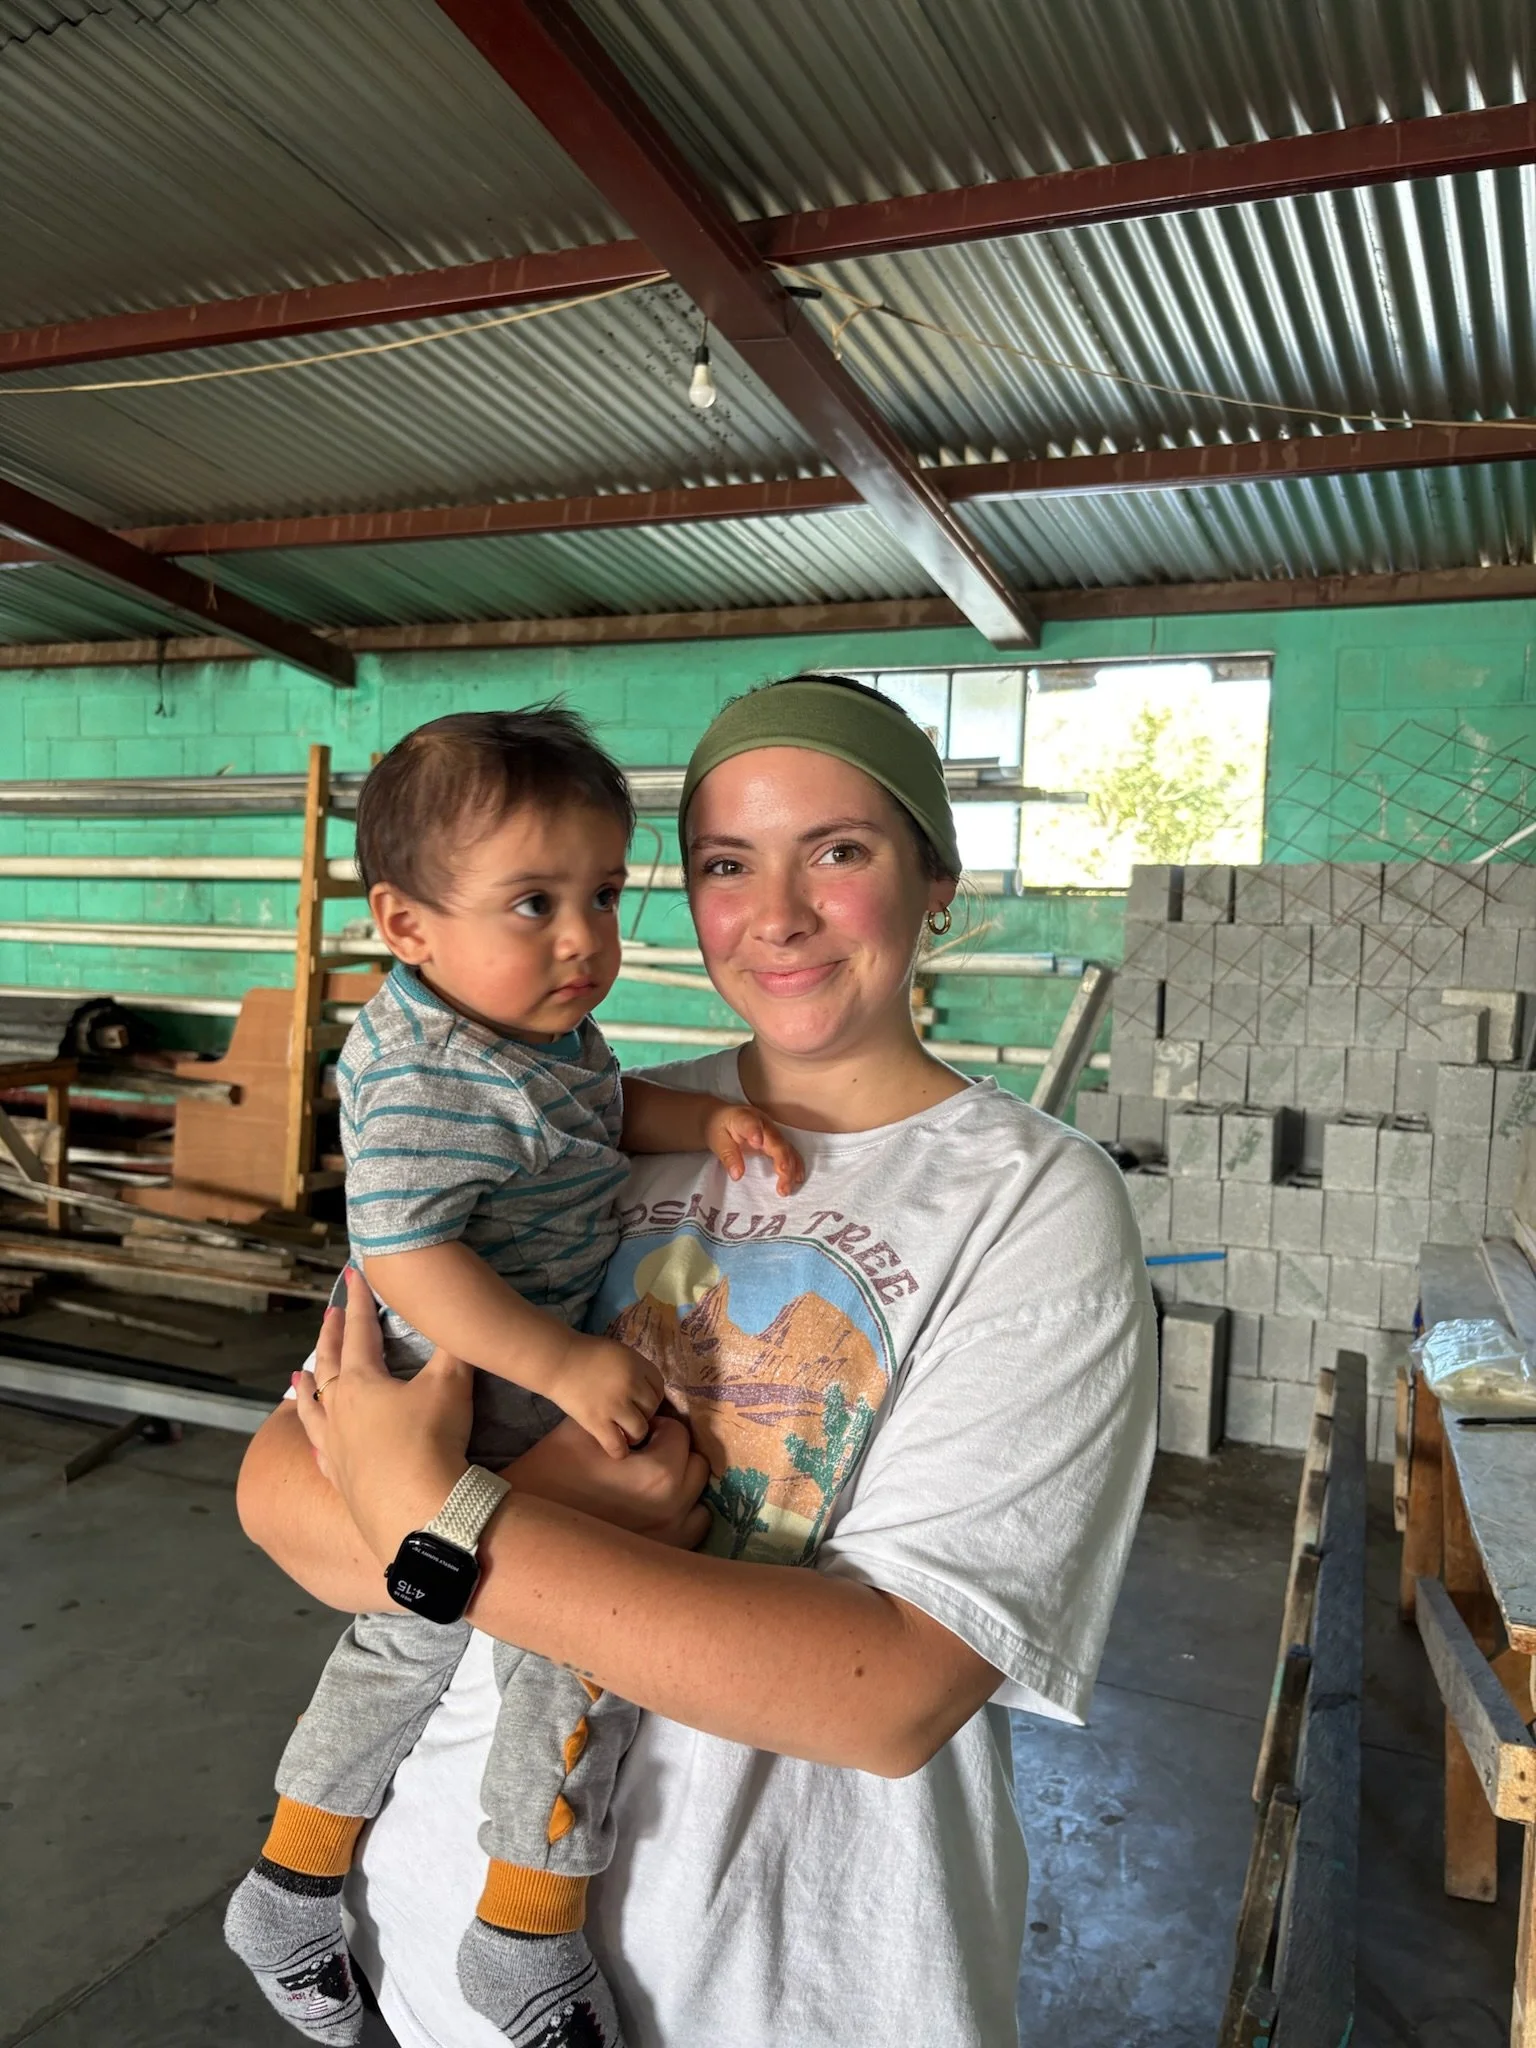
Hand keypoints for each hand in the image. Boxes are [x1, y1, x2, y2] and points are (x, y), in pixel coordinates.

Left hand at [293, 1267, 473, 1560]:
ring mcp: (334, 1449)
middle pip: (328, 1366)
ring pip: (311, 1411)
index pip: (358, 1332)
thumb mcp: (451, 1385)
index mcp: (361, 1383)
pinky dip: (315, 1441)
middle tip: (328, 1315)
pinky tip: (315, 1444)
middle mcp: (339, 1412)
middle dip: (329, 1337)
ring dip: (304, 1390)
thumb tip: (461, 1320)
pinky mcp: (340, 1481)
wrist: (418, 1510)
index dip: (358, 1302)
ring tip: (297, 1376)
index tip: (353, 1275)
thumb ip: (454, 1348)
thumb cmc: (431, 1440)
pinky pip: (320, 1454)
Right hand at [504, 1415, 710, 1548]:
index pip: (679, 1434)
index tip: (635, 1438)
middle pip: (695, 1465)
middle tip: (643, 1458)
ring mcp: (671, 1538)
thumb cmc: (552, 1470)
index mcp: (659, 1474)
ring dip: (681, 1486)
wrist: (526, 1525)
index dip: (656, 1428)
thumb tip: (647, 1412)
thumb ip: (624, 1417)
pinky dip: (680, 1515)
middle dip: (673, 1455)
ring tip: (648, 1485)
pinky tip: (650, 1510)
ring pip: (698, 1499)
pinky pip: (692, 1529)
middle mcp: (674, 1508)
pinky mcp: (663, 1556)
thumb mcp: (585, 1427)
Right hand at [549, 1334, 666, 1460]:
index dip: (651, 1395)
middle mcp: (631, 1385)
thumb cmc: (586, 1354)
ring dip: (635, 1433)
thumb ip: (635, 1369)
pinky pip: (618, 1445)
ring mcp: (615, 1405)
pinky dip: (619, 1450)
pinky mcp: (598, 1422)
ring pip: (640, 1429)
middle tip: (629, 1414)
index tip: (640, 1400)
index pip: (659, 1387)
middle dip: (644, 1413)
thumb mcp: (619, 1353)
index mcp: (637, 1365)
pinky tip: (616, 1446)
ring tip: (625, 1432)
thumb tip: (646, 1391)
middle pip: (652, 1407)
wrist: (557, 1361)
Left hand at [704, 1102, 804, 1196]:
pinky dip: (796, 1166)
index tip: (757, 1143)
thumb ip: (728, 1156)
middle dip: (783, 1163)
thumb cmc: (719, 1127)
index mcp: (745, 1119)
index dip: (755, 1132)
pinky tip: (797, 1179)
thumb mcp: (717, 1140)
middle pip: (777, 1142)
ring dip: (792, 1169)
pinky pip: (790, 1152)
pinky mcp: (777, 1141)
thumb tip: (737, 1175)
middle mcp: (764, 1124)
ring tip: (787, 1189)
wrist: (723, 1118)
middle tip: (782, 1187)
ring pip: (788, 1149)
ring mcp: (773, 1133)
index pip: (751, 1124)